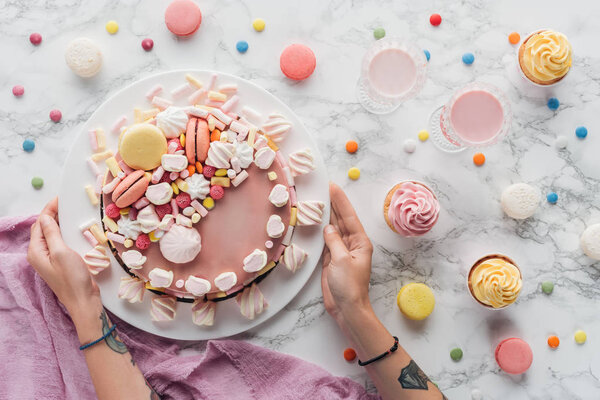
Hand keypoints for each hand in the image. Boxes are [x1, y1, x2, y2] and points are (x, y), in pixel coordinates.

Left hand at [27, 197, 101, 321]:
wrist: (84, 300)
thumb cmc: (72, 278)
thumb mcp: (61, 252)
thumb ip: (51, 233)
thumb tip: (44, 217)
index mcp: (36, 252)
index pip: (39, 224)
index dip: (48, 210)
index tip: (59, 199)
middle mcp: (40, 255)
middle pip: (43, 229)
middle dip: (52, 215)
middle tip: (65, 203)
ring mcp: (50, 260)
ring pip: (52, 236)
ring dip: (59, 224)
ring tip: (69, 213)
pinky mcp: (61, 263)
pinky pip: (60, 243)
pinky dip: (65, 233)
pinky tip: (74, 230)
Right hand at [321, 183, 373, 331]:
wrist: (347, 308)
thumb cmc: (349, 286)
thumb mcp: (341, 260)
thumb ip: (334, 241)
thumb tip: (327, 228)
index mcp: (360, 242)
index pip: (349, 216)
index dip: (340, 201)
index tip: (332, 186)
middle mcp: (352, 244)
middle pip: (341, 219)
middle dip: (333, 204)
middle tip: (322, 187)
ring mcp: (341, 251)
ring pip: (332, 228)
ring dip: (325, 215)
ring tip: (316, 200)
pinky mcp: (331, 259)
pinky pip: (325, 240)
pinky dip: (319, 230)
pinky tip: (313, 221)